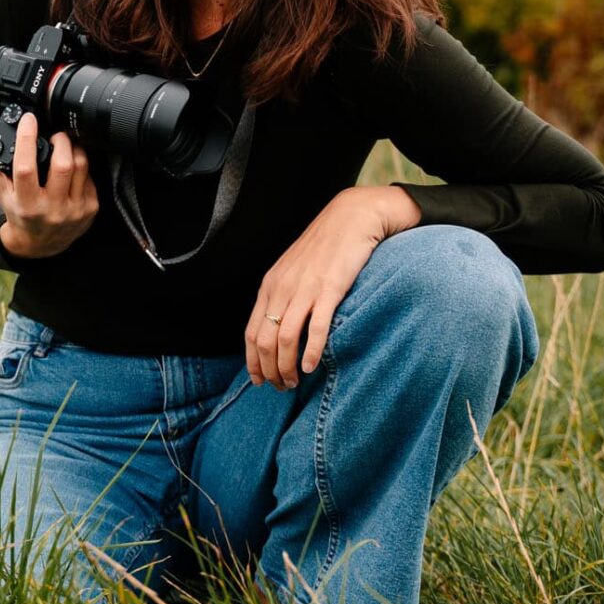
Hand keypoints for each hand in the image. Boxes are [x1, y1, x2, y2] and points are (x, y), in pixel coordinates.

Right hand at [0, 111, 99, 259]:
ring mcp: (74, 211)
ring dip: (74, 148)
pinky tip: (71, 167)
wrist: (39, 244)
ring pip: (81, 166)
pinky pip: (89, 176)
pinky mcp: (90, 209)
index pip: (26, 168)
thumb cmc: (17, 211)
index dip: (26, 139)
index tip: (28, 120)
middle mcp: (51, 209)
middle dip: (60, 140)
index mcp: (26, 204)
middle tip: (54, 134)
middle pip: (63, 165)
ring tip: (64, 146)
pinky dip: (81, 166)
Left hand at [246, 185, 420, 388]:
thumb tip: (279, 327)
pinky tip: (311, 366)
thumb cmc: (326, 246)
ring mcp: (305, 289)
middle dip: (269, 369)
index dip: (253, 361)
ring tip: (294, 382)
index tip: (260, 381)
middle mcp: (282, 288)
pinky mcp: (329, 289)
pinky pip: (315, 327)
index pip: (251, 332)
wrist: (352, 217)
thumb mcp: (295, 268)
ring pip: (284, 337)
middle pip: (264, 340)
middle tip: (281, 387)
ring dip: (286, 366)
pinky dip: (310, 351)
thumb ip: (285, 295)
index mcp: (271, 285)